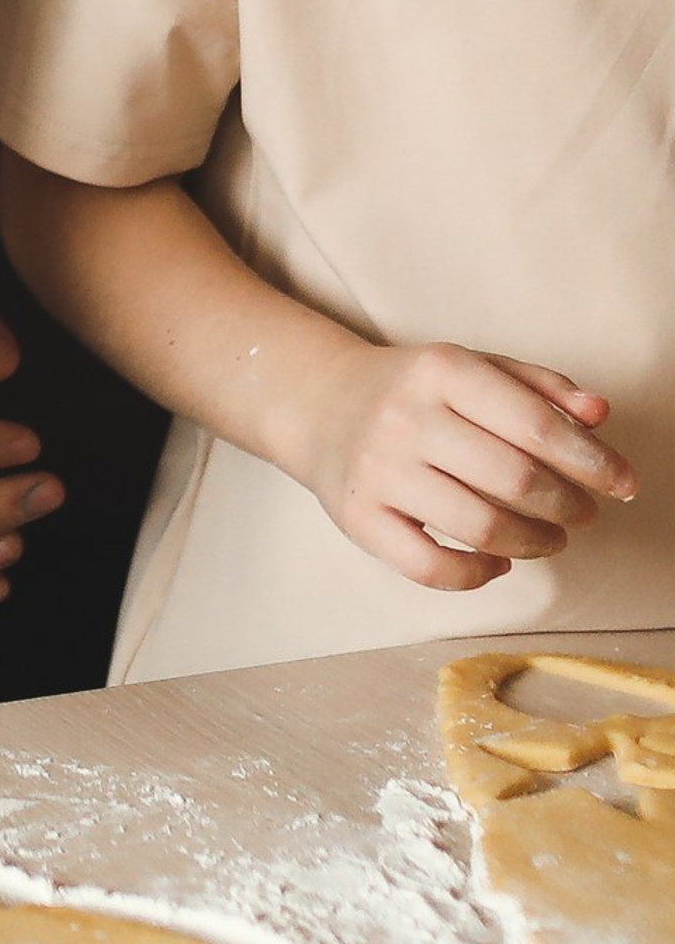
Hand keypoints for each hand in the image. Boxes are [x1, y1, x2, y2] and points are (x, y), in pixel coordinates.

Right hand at [288, 338, 631, 590]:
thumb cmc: (413, 390)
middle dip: (567, 505)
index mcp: (442, 370)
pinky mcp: (358, 519)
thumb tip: (600, 415)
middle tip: (584, 513)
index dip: (592, 461)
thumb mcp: (473, 368)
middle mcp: (406, 417)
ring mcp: (378, 471)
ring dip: (534, 542)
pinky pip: (431, 567)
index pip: (536, 424)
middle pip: (514, 479)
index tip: (624, 484)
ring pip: (479, 527)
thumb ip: (540, 387)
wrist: (318, 403)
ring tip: (551, 538)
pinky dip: (478, 575)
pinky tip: (498, 564)